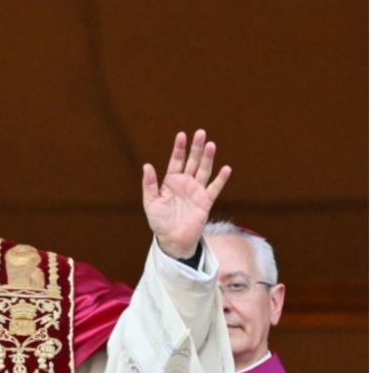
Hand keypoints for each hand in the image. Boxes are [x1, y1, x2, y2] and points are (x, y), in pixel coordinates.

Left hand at [143, 130, 230, 258]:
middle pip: (192, 161)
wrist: (172, 240)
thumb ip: (149, 185)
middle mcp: (185, 183)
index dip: (179, 148)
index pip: (176, 160)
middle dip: (196, 148)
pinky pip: (214, 188)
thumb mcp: (151, 203)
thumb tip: (147, 166)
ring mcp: (196, 191)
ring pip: (204, 171)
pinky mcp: (205, 202)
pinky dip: (221, 179)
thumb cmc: (159, 221)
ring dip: (208, 158)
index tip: (182, 135)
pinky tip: (226, 168)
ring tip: (211, 145)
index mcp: (171, 181)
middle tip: (201, 133)